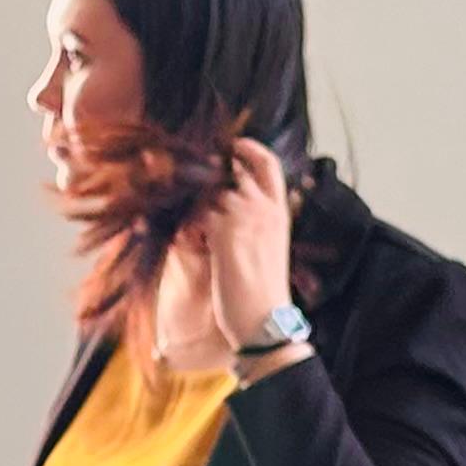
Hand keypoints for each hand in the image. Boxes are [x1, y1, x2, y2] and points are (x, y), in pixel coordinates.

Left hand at [156, 140, 298, 366]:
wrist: (264, 321)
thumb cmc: (264, 291)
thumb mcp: (269, 247)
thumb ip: (255, 222)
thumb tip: (228, 207)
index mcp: (279, 212)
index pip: (268, 164)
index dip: (250, 149)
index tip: (234, 145)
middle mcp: (263, 209)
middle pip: (231, 172)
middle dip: (210, 175)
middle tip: (191, 181)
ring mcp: (244, 218)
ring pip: (210, 192)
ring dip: (195, 202)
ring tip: (189, 221)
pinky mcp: (222, 233)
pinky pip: (197, 213)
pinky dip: (188, 221)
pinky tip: (186, 236)